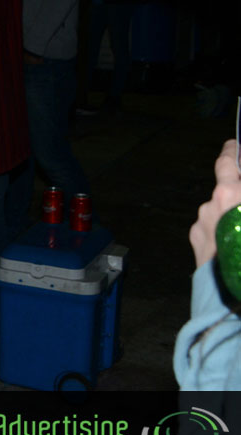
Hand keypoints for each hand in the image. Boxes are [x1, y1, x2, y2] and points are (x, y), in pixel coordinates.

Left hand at [189, 140, 240, 267]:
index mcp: (229, 194)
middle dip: (238, 191)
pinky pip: (213, 229)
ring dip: (232, 214)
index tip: (234, 145)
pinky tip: (237, 244)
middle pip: (225, 190)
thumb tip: (238, 188)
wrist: (234, 289)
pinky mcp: (197, 243)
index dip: (232, 151)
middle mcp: (210, 206)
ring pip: (220, 211)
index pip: (227, 162)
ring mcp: (200, 225)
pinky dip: (224, 230)